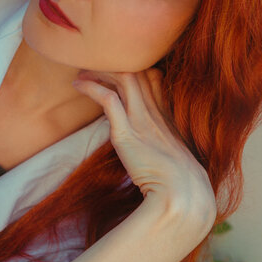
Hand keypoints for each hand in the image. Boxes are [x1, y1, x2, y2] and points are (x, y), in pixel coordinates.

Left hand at [73, 67, 215, 235]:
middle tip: (93, 67)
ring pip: (123, 78)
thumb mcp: (174, 161)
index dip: (136, 71)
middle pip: (138, 72)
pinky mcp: (126, 133)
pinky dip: (91, 88)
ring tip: (82, 74)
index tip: (117, 73)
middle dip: (114, 65)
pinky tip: (78, 86)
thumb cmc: (179, 185)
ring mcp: (142, 120)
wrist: (183, 195)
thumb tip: (151, 154)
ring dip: (100, 71)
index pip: (154, 78)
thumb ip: (162, 150)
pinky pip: (108, 99)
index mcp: (168, 118)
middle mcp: (156, 113)